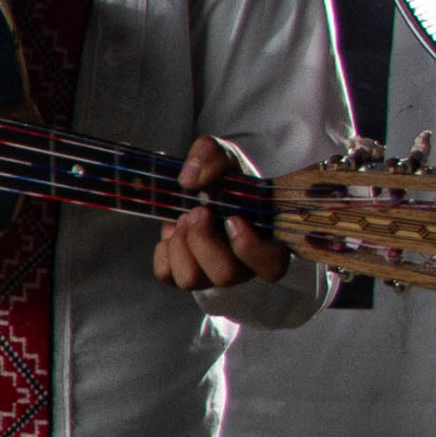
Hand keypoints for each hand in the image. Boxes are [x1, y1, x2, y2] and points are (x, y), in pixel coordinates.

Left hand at [154, 135, 288, 291]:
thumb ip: (213, 157)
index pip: (271, 268)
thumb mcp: (225, 158)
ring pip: (192, 279)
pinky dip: (164, 250)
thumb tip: (190, 180)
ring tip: (183, 220)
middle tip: (198, 212)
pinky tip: (172, 232)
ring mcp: (211, 276)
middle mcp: (242, 267)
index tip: (232, 219)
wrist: (203, 191)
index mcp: (268, 244)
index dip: (250, 249)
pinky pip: (166, 274)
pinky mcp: (183, 275)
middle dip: (203, 240)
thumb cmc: (226, 181)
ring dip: (181, 245)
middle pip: (224, 274)